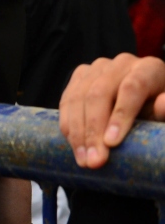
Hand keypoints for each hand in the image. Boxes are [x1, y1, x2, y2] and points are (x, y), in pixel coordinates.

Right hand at [59, 53, 164, 168]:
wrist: (148, 105)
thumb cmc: (158, 113)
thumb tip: (162, 105)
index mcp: (148, 69)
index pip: (131, 87)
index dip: (120, 116)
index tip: (112, 143)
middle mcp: (121, 63)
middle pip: (99, 93)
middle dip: (94, 130)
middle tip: (95, 160)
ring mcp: (97, 68)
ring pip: (79, 97)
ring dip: (78, 132)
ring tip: (83, 159)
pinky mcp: (80, 75)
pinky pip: (67, 100)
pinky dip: (68, 124)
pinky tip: (74, 145)